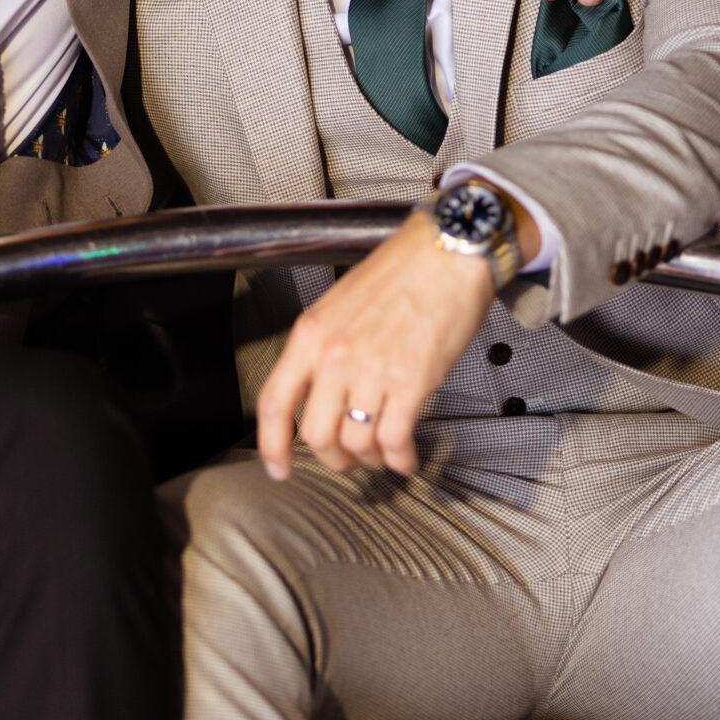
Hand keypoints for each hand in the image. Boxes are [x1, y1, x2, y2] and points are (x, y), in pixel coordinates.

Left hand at [258, 211, 505, 480]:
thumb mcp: (339, 304)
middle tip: (347, 460)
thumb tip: (319, 392)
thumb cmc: (402, 272)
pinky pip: (394, 439)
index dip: (272, 445)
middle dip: (333, 458)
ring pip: (356, 441)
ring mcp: (373, 369)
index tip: (278, 468)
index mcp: (311, 334)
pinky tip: (405, 456)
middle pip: (317, 434)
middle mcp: (336, 354)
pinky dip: (400, 458)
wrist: (447, 252)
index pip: (275, 403)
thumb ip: (323, 348)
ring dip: (370, 458)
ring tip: (382, 453)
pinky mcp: (411, 380)